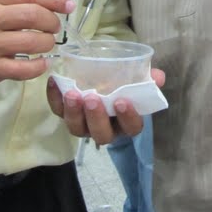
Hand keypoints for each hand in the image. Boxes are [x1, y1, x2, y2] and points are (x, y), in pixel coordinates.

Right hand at [0, 0, 75, 84]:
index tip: (68, 6)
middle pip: (34, 16)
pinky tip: (42, 62)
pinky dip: (39, 66)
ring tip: (46, 44)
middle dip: (52, 22)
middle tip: (54, 28)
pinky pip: (24, 69)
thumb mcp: (0, 3)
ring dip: (48, 43)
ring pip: (32, 42)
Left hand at [47, 67, 165, 144]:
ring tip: (72, 94)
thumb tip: (158, 77)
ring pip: (77, 128)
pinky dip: (54, 98)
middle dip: (96, 118)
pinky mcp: (66, 114)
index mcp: (126, 123)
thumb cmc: (124, 86)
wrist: (104, 82)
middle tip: (92, 98)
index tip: (122, 101)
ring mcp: (84, 124)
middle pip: (101, 133)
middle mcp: (105, 129)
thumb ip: (148, 80)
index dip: (127, 118)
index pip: (131, 128)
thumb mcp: (138, 82)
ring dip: (73, 112)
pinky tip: (55, 82)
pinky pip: (58, 111)